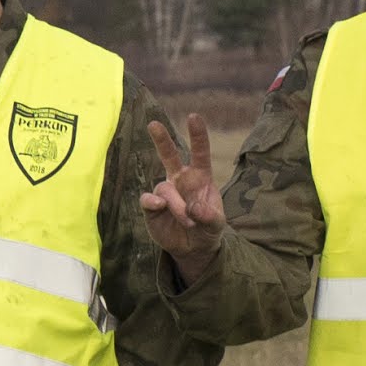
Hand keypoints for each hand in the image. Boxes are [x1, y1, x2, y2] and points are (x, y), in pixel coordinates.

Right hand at [137, 113, 225, 270]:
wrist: (192, 248)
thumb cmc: (207, 229)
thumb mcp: (216, 224)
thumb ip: (209, 216)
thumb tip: (194, 208)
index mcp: (200, 178)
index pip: (199, 153)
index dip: (197, 135)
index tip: (193, 117)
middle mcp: (181, 180)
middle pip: (169, 155)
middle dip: (161, 139)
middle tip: (153, 124)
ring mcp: (165, 192)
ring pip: (165, 188)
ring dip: (176, 205)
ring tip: (188, 221)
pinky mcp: (152, 206)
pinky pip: (148, 199)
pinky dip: (152, 202)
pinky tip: (159, 206)